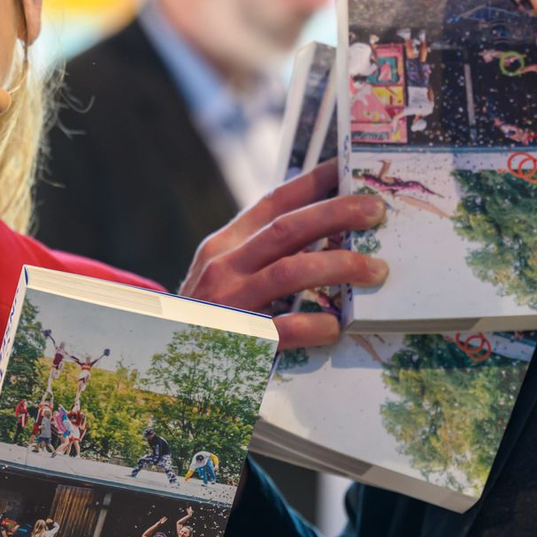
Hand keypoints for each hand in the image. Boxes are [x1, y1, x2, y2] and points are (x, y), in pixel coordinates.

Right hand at [180, 159, 387, 350]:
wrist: (161, 369)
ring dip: (339, 265)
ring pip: (290, 271)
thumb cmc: (207, 322)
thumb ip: (260, 256)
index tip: (345, 167)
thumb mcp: (222, 278)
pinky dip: (315, 324)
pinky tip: (337, 326)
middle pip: (287, 229)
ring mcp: (229, 303)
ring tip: (376, 269)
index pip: (272, 202)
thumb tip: (324, 232)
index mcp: (224, 247)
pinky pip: (284, 328)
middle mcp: (223, 267)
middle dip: (336, 213)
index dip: (312, 182)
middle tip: (375, 210)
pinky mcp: (238, 342)